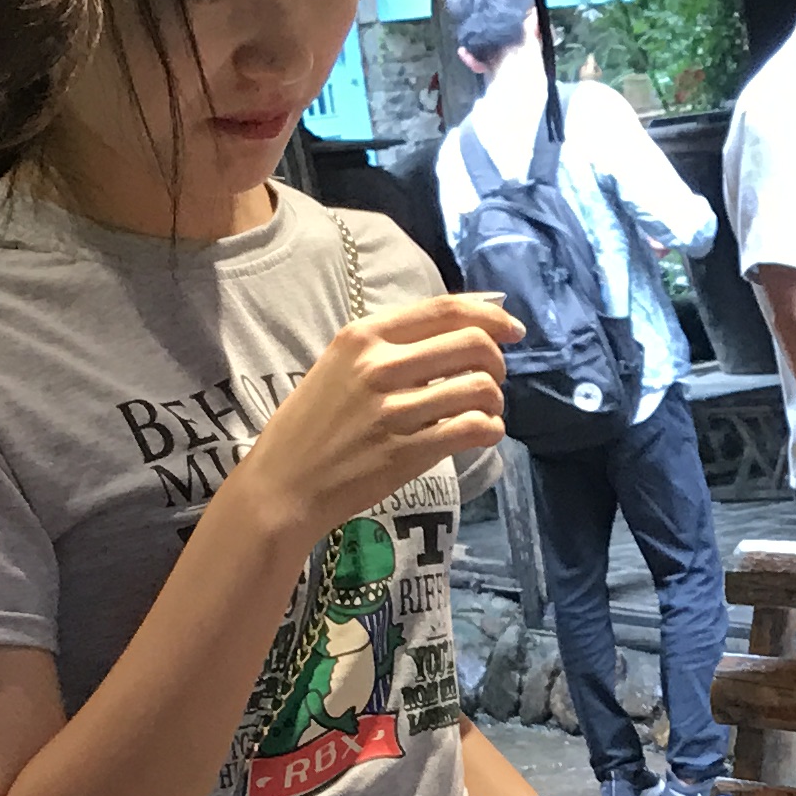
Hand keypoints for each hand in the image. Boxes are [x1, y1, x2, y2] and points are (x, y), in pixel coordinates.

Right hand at [243, 298, 506, 545]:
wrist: (283, 485)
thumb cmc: (311, 426)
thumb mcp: (338, 366)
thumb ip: (389, 347)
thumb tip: (455, 333)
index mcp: (362, 336)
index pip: (444, 309)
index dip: (490, 316)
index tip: (512, 330)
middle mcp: (379, 366)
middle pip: (473, 344)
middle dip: (497, 362)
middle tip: (492, 379)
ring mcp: (393, 410)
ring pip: (480, 388)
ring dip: (495, 401)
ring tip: (485, 412)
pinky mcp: (407, 452)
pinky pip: (473, 429)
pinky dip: (490, 430)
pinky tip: (483, 434)